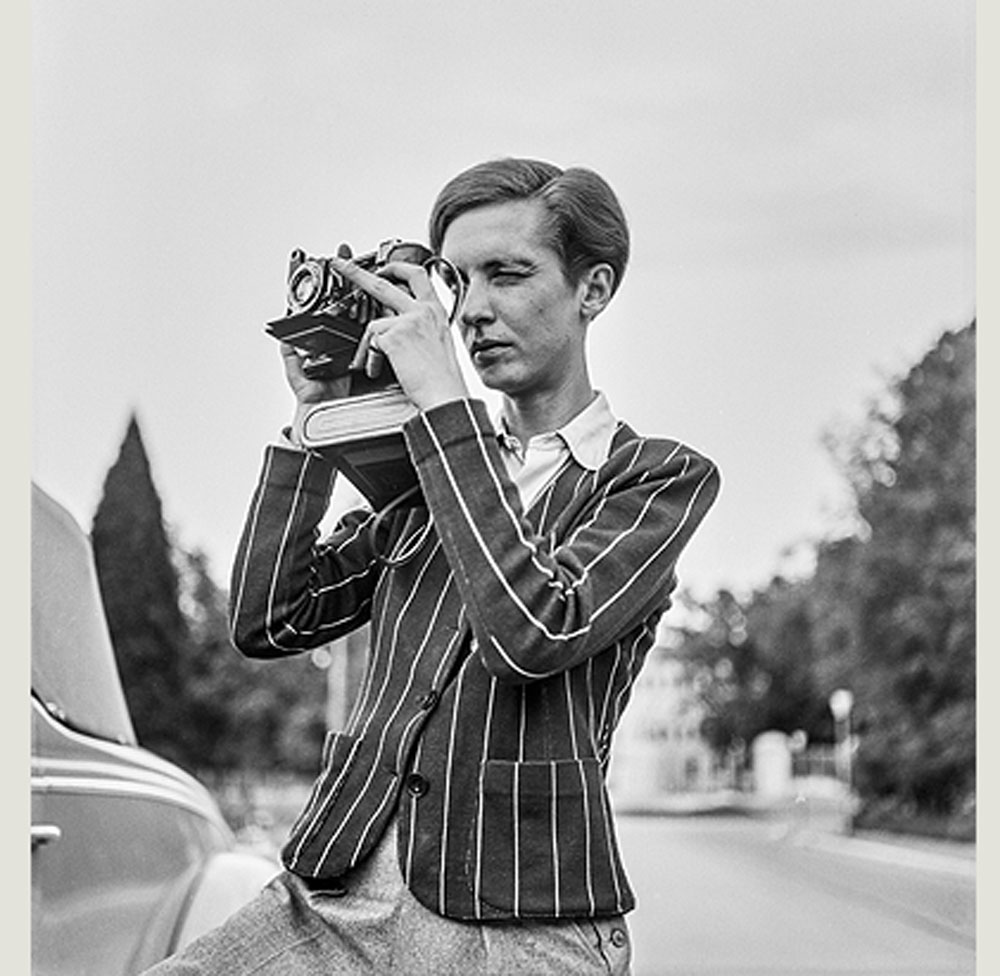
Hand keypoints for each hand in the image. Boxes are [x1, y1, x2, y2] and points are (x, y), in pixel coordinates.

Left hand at [331, 253, 469, 410]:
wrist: (445, 393)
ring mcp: (409, 321)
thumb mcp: (437, 341)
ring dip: (367, 343)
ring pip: (374, 322)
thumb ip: (420, 326)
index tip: (384, 269)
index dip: (397, 268)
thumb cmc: (442, 376)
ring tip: (369, 360)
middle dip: (358, 273)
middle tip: (342, 265)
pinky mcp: (396, 336)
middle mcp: (423, 311)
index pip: (417, 275)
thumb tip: (394, 322)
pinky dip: (371, 358)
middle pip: (385, 282)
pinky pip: (372, 343)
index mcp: (435, 310)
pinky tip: (378, 369)